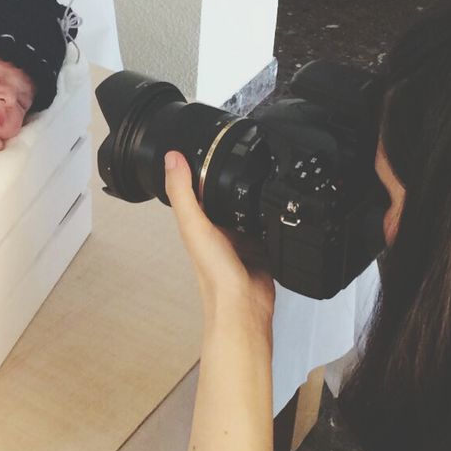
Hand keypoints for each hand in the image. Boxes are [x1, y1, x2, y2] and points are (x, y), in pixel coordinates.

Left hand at [163, 150, 274, 321]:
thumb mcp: (195, 226)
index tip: (206, 145)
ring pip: (249, 211)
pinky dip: (274, 218)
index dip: (201, 167)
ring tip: (265, 174)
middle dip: (235, 180)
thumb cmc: (215, 275)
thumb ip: (183, 193)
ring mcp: (242, 241)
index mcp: (199, 224)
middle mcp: (219, 232)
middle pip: (228, 198)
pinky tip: (280, 208)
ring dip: (256, 198)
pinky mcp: (263, 250)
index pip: (197, 188)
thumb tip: (171, 158)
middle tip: (243, 154)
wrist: (244, 306)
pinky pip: (269, 228)